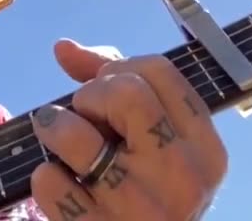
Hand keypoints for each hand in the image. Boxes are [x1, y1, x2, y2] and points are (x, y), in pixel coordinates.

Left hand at [29, 39, 227, 219]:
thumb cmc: (146, 188)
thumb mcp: (153, 141)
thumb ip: (115, 85)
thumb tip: (63, 48)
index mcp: (204, 148)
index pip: (158, 70)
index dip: (119, 71)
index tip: (110, 95)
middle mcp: (181, 176)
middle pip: (123, 92)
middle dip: (90, 97)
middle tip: (89, 121)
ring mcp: (140, 208)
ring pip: (75, 133)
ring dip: (56, 130)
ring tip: (64, 148)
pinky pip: (50, 180)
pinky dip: (47, 178)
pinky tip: (66, 189)